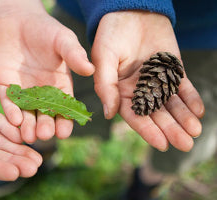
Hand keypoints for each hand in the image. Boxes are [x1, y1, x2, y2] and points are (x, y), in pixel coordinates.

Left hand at [0, 0, 94, 142]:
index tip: (64, 133)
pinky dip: (11, 111)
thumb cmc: (46, 30)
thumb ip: (75, 55)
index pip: (63, 108)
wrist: (18, 19)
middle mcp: (42, 93)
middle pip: (44, 115)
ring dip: (27, 126)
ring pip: (26, 114)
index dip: (64, 121)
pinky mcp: (5, 86)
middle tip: (44, 134)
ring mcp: (23, 91)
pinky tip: (14, 120)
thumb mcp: (63, 40)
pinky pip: (8, 102)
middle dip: (45, 127)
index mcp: (59, 86)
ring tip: (29, 136)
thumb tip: (90, 70)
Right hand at [92, 11, 204, 151]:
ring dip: (183, 118)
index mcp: (120, 90)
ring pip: (171, 103)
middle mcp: (139, 89)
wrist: (132, 10)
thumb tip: (107, 114)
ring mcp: (157, 80)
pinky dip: (191, 99)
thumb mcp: (103, 58)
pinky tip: (198, 111)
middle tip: (185, 144)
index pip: (134, 115)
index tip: (161, 144)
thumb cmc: (112, 33)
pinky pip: (183, 87)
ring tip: (195, 132)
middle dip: (170, 129)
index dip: (147, 130)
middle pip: (156, 113)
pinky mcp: (172, 69)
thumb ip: (105, 86)